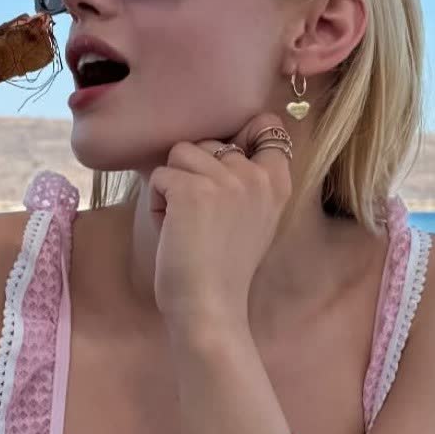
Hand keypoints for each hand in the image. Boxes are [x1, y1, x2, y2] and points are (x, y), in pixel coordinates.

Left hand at [148, 112, 293, 329]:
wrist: (210, 308)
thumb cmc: (222, 268)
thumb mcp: (253, 217)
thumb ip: (246, 180)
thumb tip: (216, 146)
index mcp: (276, 182)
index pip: (268, 126)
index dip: (242, 135)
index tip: (232, 162)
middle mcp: (255, 175)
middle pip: (208, 142)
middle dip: (193, 172)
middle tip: (199, 218)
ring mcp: (226, 180)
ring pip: (180, 153)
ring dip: (172, 185)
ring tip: (184, 223)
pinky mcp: (192, 191)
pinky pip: (159, 176)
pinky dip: (157, 204)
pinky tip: (172, 232)